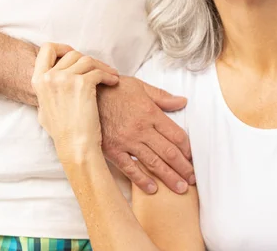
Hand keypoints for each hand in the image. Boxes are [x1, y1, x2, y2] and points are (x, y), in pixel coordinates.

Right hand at [31, 43, 119, 162]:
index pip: (47, 49)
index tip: (75, 55)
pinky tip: (114, 82)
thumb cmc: (63, 132)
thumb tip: (51, 78)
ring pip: (88, 60)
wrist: (75, 146)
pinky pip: (99, 71)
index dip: (63, 48)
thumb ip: (48, 90)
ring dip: (102, 67)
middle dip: (89, 61)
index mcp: (38, 80)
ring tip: (111, 75)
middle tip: (100, 69)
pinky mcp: (83, 84)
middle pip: (73, 54)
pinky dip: (109, 75)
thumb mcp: (45, 108)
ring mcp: (65, 79)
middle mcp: (50, 76)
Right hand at [98, 77, 194, 194]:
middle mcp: (141, 129)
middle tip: (192, 179)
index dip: (187, 149)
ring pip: (153, 163)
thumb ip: (162, 96)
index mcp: (150, 113)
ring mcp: (127, 141)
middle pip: (169, 152)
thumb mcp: (139, 86)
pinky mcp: (112, 150)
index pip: (176, 135)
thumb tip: (182, 101)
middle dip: (183, 168)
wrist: (84, 95)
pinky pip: (130, 169)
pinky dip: (142, 180)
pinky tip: (153, 189)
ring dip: (169, 177)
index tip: (192, 158)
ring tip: (180, 188)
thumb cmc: (113, 89)